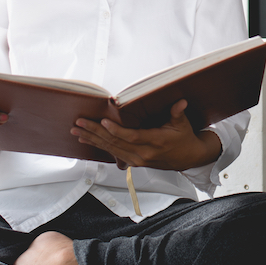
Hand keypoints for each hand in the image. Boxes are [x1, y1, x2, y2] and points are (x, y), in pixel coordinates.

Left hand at [71, 100, 220, 170]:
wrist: (188, 158)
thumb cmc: (184, 138)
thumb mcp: (183, 124)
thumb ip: (178, 113)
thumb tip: (180, 102)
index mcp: (156, 142)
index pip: (132, 137)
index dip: (117, 130)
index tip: (103, 122)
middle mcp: (144, 154)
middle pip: (116, 143)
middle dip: (95, 132)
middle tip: (80, 123)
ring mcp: (137, 160)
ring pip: (111, 149)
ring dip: (92, 140)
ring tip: (77, 131)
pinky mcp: (133, 162)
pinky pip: (113, 153)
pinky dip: (99, 146)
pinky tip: (87, 140)